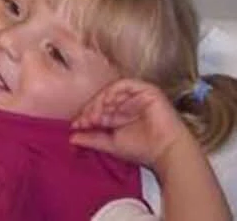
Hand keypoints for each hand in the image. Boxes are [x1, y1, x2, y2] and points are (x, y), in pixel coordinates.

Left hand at [69, 78, 195, 168]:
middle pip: (103, 98)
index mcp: (121, 114)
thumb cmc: (142, 149)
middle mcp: (128, 103)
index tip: (75, 126)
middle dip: (91, 109)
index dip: (86, 115)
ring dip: (100, 101)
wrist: (165, 151)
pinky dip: (114, 92)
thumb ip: (92, 139)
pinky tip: (107, 104)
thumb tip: (72, 137)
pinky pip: (126, 85)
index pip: (99, 109)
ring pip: (112, 90)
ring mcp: (138, 95)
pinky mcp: (147, 90)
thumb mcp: (111, 144)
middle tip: (83, 121)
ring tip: (94, 116)